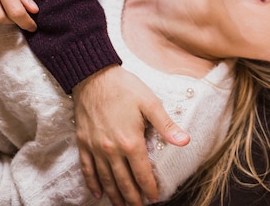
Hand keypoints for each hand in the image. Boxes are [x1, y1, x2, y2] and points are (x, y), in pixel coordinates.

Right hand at [73, 65, 189, 205]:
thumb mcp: (150, 103)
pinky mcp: (83, 143)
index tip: (154, 197)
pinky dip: (93, 183)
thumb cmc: (125, 88)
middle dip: (133, 198)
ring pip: (106, 179)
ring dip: (115, 195)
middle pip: (124, 181)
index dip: (149, 187)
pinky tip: (99, 193)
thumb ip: (166, 125)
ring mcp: (95, 148)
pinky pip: (87, 169)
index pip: (142, 172)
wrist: (93, 76)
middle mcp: (112, 149)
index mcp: (131, 141)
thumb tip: (185, 141)